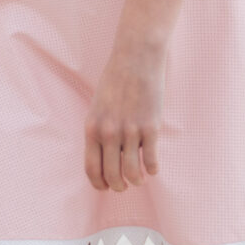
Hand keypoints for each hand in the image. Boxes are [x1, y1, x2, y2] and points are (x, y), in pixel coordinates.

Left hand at [84, 39, 166, 190]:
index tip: (107, 187)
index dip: (99, 184)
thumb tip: (106, 159)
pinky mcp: (151, 127)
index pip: (91, 169)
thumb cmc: (116, 81)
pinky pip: (152, 160)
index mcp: (92, 128)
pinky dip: (153, 169)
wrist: (136, 57)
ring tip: (140, 178)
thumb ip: (99, 132)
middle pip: (112, 176)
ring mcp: (130, 131)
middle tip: (125, 186)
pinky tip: (153, 167)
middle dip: (119, 186)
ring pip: (132, 173)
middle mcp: (109, 132)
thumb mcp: (98, 107)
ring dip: (137, 180)